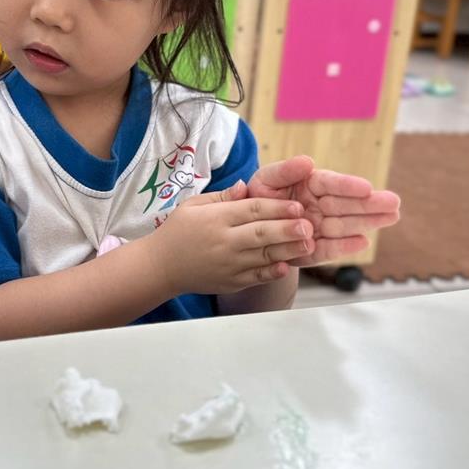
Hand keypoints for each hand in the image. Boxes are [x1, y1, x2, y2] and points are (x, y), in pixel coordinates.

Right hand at [149, 181, 314, 294]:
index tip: (296, 205)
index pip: (251, 210)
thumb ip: (223, 197)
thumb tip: (246, 186)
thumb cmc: (177, 232)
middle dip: (287, 229)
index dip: (276, 208)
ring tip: (307, 245)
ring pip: (263, 256)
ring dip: (288, 250)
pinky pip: (256, 277)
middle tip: (308, 225)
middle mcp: (224, 242)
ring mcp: (228, 264)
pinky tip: (286, 266)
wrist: (161, 266)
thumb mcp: (193, 205)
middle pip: (261, 233)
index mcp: (215, 218)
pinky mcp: (231, 282)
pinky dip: (271, 272)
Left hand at [245, 156, 399, 266]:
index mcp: (309, 185)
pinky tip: (363, 242)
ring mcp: (316, 229)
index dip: (348, 186)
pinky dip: (342, 247)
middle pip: (345, 205)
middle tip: (394, 203)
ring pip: (343, 226)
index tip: (367, 187)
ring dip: (366, 223)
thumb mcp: (266, 180)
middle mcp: (317, 207)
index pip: (330, 184)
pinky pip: (327, 249)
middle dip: (370, 204)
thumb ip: (284, 171)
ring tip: (391, 218)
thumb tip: (307, 161)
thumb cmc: (258, 197)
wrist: (245, 226)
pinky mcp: (310, 250)